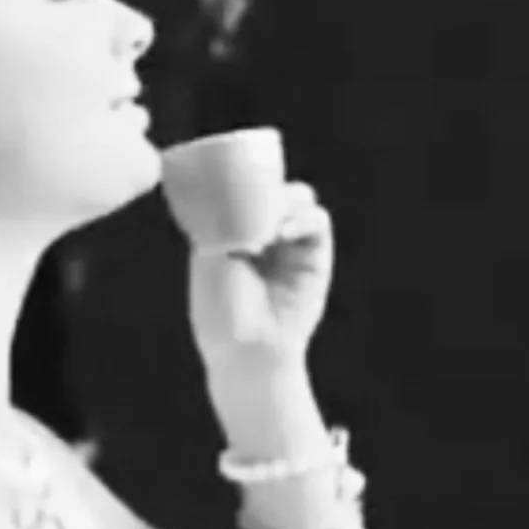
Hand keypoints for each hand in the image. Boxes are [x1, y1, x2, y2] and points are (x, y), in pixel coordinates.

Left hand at [188, 182, 334, 379]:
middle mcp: (263, 231)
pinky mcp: (315, 256)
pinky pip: (318, 221)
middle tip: (252, 202)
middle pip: (274, 187)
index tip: (231, 183)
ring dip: (284, 200)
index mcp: (232, 227)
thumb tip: (247, 191)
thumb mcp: (210, 256)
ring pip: (299, 197)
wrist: (246, 350)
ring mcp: (291, 242)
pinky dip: (303, 218)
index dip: (243, 178)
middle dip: (265, 186)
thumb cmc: (219, 309)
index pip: (244, 186)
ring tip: (267, 224)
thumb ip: (225, 218)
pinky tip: (283, 232)